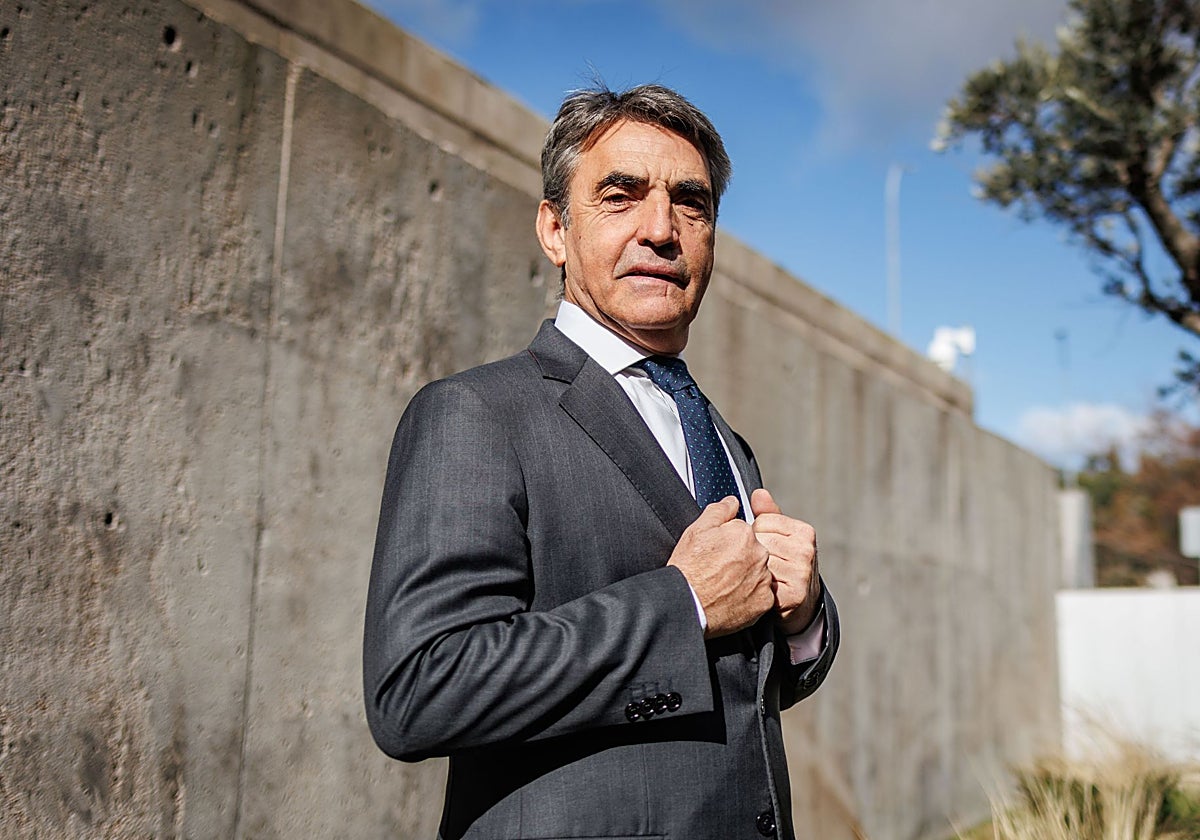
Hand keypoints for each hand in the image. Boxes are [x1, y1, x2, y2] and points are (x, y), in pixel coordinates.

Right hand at [667, 496, 773, 637]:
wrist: (688, 604)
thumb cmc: (689, 569)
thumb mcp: (696, 530)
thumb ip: (719, 510)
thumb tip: (732, 502)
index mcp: (745, 533)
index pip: (742, 532)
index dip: (727, 542)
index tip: (716, 553)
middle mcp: (760, 554)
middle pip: (753, 551)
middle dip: (739, 558)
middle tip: (718, 569)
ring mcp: (763, 579)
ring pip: (758, 572)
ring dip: (746, 576)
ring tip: (724, 585)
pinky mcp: (764, 601)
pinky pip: (762, 594)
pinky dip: (750, 596)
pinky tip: (732, 597)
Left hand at [751, 488, 820, 634]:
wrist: (801, 603)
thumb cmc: (786, 564)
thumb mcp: (781, 536)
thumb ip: (768, 514)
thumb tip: (758, 494)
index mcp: (804, 532)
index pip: (761, 521)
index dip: (756, 534)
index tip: (765, 546)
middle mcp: (806, 551)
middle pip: (758, 542)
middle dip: (752, 552)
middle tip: (761, 564)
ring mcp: (801, 574)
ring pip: (757, 563)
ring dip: (752, 571)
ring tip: (761, 576)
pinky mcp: (793, 596)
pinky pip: (760, 584)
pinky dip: (755, 588)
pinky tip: (762, 590)